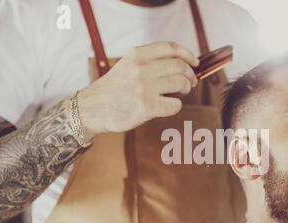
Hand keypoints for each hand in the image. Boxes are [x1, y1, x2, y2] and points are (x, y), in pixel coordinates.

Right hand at [76, 41, 198, 138]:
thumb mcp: (127, 65)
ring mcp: (144, 88)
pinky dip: (176, 106)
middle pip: (180, 66)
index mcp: (137, 55)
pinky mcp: (147, 107)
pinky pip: (175, 105)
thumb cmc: (113, 90)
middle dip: (190, 75)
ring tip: (180, 94)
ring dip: (186, 89)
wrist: (91, 109)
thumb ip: (149, 62)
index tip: (195, 63)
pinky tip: (168, 106)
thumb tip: (181, 64)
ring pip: (180, 83)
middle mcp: (141, 68)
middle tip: (190, 83)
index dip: (188, 55)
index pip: (171, 48)